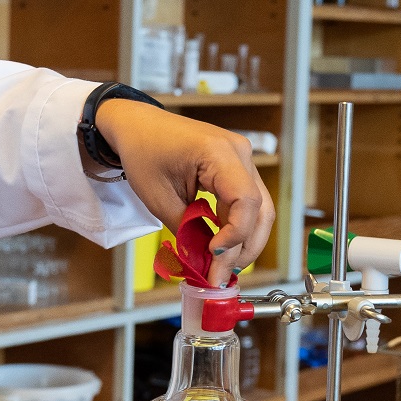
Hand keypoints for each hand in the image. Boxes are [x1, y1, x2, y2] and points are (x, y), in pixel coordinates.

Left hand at [94, 100, 274, 286]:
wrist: (138, 125)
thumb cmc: (143, 151)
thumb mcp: (158, 197)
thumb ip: (186, 230)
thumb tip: (206, 263)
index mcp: (218, 152)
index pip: (246, 201)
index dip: (236, 235)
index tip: (214, 256)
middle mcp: (240, 152)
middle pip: (262, 210)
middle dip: (244, 248)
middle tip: (219, 275)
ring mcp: (242, 159)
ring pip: (260, 210)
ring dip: (244, 242)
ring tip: (221, 267)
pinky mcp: (238, 168)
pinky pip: (248, 203)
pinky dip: (238, 228)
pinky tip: (221, 248)